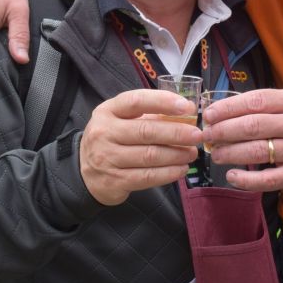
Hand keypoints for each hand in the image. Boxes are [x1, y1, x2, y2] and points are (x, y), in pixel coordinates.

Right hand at [80, 89, 199, 205]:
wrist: (85, 172)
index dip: (163, 102)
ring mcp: (107, 158)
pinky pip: (147, 177)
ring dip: (176, 154)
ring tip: (192, 153)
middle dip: (177, 133)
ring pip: (149, 156)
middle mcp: (104, 133)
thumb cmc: (112, 139)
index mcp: (108, 111)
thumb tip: (187, 112)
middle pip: (146, 131)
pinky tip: (181, 169)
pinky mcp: (114, 181)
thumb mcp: (121, 120)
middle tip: (197, 135)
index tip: (186, 107)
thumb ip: (150, 115)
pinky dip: (168, 173)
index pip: (136, 101)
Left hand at [197, 88, 282, 191]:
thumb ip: (274, 104)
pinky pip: (267, 179)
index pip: (256, 101)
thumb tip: (230, 107)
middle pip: (252, 125)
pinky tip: (232, 177)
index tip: (209, 114)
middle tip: (207, 136)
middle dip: (222, 131)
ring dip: (229, 153)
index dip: (228, 107)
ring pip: (256, 151)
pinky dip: (246, 180)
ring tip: (215, 154)